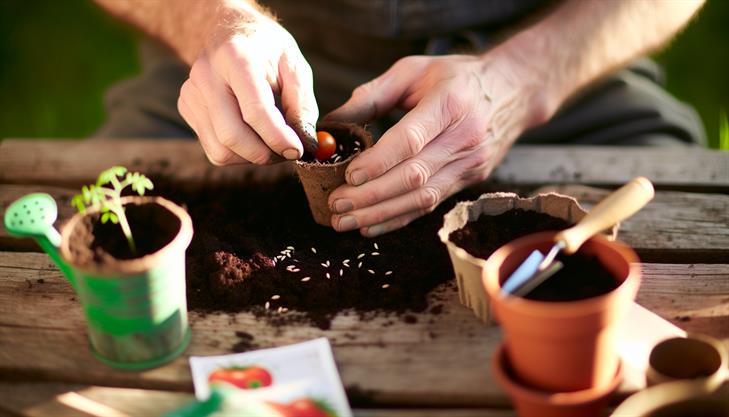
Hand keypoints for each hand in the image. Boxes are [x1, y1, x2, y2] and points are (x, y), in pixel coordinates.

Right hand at [177, 7, 317, 164]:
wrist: (228, 30)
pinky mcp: (186, 107)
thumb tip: (304, 142)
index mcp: (236, 57)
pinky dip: (238, 153)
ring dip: (252, 156)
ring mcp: (192, 92)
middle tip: (286, 152)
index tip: (297, 150)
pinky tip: (250, 134)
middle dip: (265, 154)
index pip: (255, 110)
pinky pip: (214, 149)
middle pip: (231, 135)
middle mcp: (207, 75)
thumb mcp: (293, 65)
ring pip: (221, 150)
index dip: (277, 137)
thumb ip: (301, 103)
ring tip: (270, 141)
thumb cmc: (266, 49)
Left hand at [325, 54, 549, 235]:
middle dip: (371, 195)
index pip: (411, 139)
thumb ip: (372, 94)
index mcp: (449, 102)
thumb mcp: (414, 70)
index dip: (379, 162)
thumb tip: (332, 123)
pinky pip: (431, 204)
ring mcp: (470, 163)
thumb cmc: (457, 77)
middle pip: (414, 175)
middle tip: (336, 204)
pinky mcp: (470, 179)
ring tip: (344, 221)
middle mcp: (464, 137)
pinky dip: (399, 218)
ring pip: (422, 197)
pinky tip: (371, 226)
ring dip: (380, 213)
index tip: (349, 175)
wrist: (513, 91)